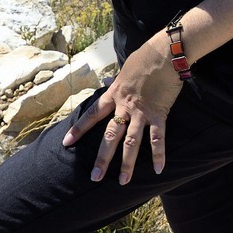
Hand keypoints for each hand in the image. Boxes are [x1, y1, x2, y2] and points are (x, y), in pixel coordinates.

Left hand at [63, 38, 182, 182]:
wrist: (165, 52)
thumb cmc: (146, 56)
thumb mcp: (126, 68)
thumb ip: (118, 79)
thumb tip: (112, 80)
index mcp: (114, 94)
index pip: (92, 115)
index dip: (79, 129)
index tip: (66, 142)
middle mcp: (125, 106)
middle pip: (110, 135)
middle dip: (102, 158)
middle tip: (94, 177)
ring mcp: (142, 112)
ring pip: (131, 142)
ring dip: (127, 163)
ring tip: (123, 181)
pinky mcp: (159, 113)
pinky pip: (158, 138)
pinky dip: (159, 154)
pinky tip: (159, 168)